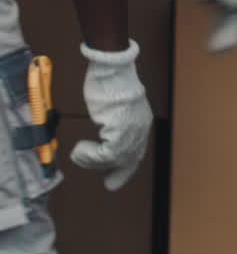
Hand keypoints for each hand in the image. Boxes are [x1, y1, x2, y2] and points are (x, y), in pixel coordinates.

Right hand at [70, 39, 152, 190]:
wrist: (111, 68)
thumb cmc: (109, 81)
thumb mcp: (115, 105)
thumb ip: (114, 120)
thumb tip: (106, 131)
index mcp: (141, 122)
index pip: (137, 151)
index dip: (127, 168)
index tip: (115, 178)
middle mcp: (140, 128)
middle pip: (130, 160)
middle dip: (118, 174)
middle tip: (109, 185)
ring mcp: (132, 130)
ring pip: (115, 159)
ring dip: (93, 160)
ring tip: (79, 153)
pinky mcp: (120, 129)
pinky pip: (106, 154)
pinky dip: (90, 156)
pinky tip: (80, 150)